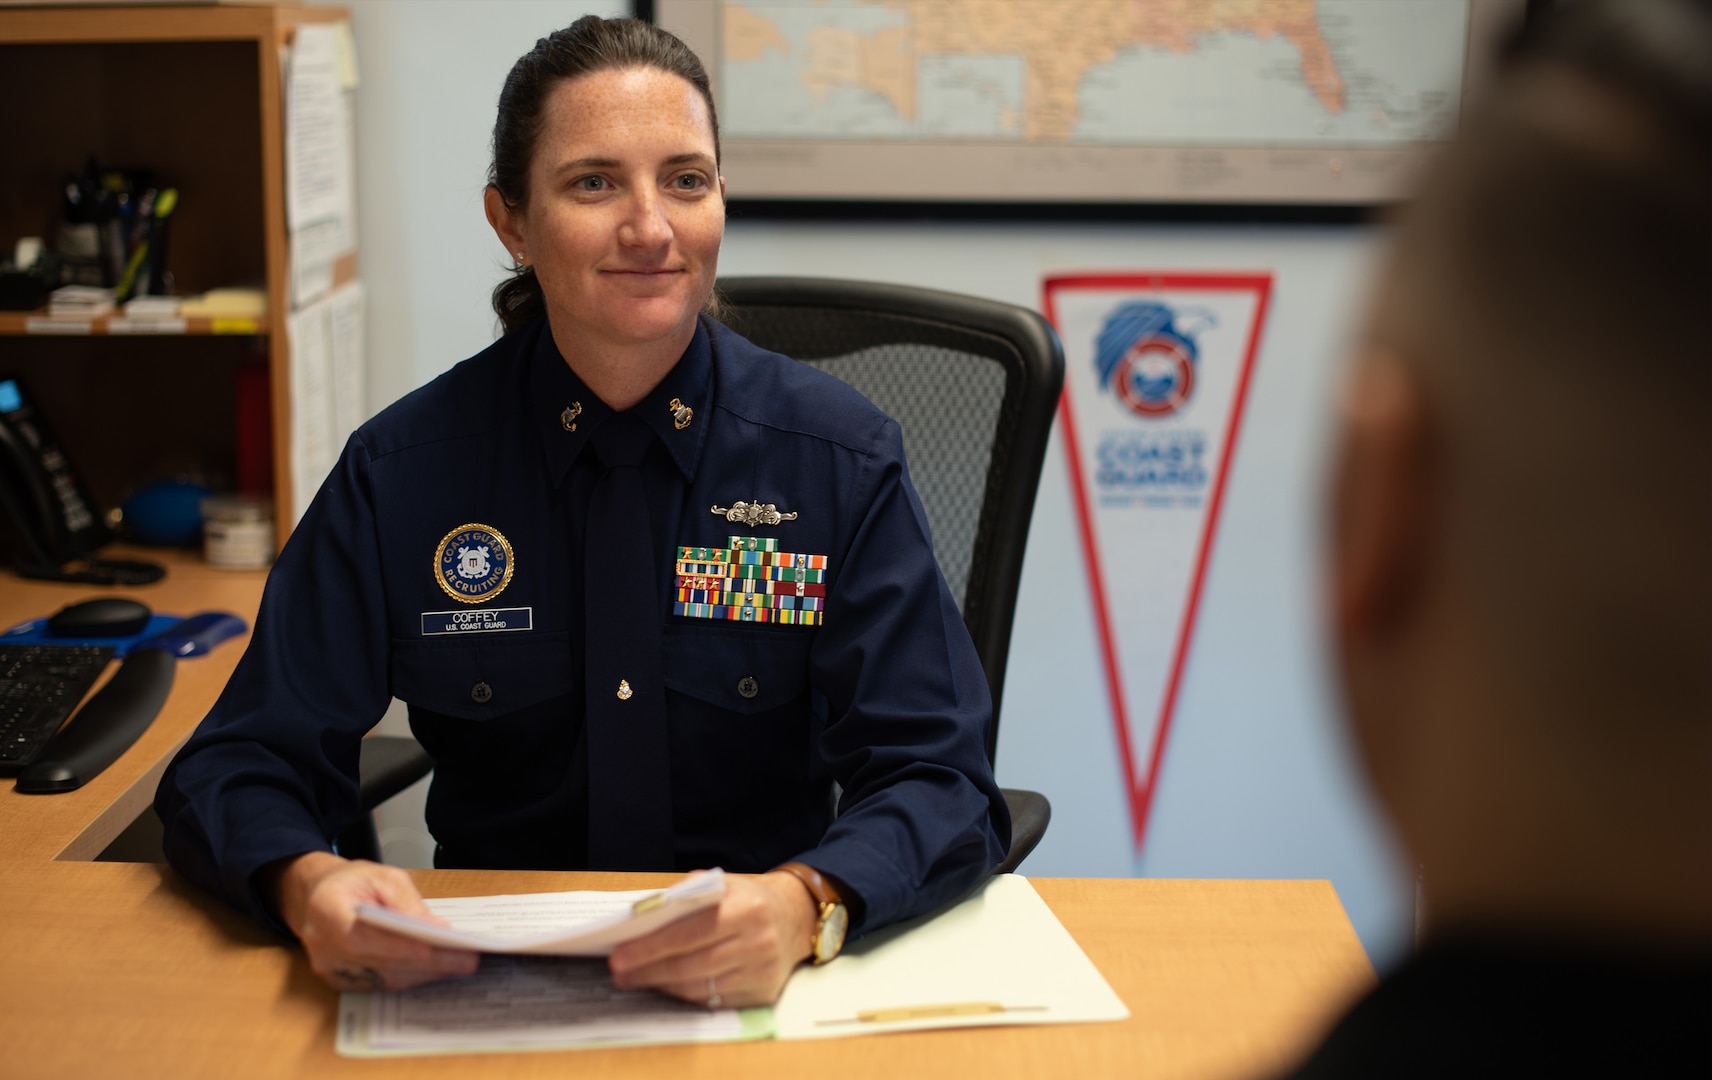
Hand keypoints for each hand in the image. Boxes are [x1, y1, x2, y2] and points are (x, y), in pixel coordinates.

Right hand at [269, 851, 479, 992]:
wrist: (319, 897)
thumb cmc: (353, 882)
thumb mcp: (382, 877)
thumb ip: (407, 903)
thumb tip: (437, 929)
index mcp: (326, 910)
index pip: (361, 937)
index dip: (397, 947)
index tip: (432, 949)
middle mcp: (321, 945)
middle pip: (378, 962)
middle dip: (426, 963)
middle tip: (466, 960)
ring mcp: (328, 968)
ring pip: (382, 978)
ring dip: (424, 974)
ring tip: (460, 965)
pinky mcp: (339, 981)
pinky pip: (379, 984)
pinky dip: (410, 977)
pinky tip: (437, 970)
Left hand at [607, 871, 815, 1007]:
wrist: (795, 917)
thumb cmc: (748, 899)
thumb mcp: (721, 884)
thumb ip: (685, 897)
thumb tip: (642, 919)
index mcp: (745, 908)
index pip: (688, 933)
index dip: (650, 948)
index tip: (620, 956)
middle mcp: (757, 941)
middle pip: (691, 966)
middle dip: (648, 971)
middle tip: (621, 973)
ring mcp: (762, 971)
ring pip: (700, 988)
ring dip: (663, 986)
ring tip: (638, 979)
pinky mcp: (763, 993)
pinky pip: (715, 1001)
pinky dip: (687, 995)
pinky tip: (669, 987)